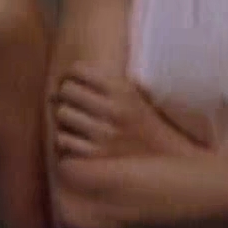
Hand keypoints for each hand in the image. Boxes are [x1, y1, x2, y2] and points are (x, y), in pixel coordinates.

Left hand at [52, 64, 206, 158]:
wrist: (166, 158)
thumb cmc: (142, 122)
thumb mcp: (132, 93)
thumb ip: (105, 79)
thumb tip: (67, 73)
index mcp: (122, 90)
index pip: (78, 69)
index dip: (71, 75)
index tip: (74, 82)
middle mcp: (114, 110)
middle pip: (66, 90)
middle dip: (66, 95)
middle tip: (72, 102)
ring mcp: (104, 134)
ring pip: (61, 113)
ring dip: (65, 117)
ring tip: (76, 121)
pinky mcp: (96, 156)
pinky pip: (63, 138)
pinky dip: (66, 138)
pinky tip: (78, 139)